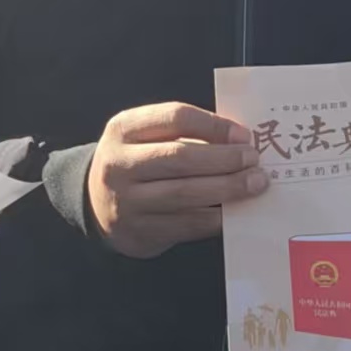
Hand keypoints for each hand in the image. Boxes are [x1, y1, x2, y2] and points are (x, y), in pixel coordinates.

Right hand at [87, 103, 267, 258]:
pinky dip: (216, 217)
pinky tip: (236, 210)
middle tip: (255, 161)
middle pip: (180, 158)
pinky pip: (186, 225)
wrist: (96, 205)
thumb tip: (240, 141)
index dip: (215, 126)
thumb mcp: (146, 137)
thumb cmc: (136, 163)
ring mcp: (127, 201)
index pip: (175, 118)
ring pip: (185, 194)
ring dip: (227, 189)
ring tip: (255, 184)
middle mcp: (119, 164)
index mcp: (123, 129)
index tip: (245, 135)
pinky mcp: (140, 232)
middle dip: (225, 159)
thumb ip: (184, 134)